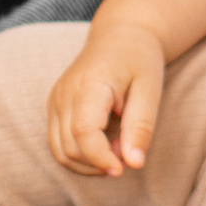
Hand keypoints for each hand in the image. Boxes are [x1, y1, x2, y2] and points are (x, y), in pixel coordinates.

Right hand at [48, 19, 165, 176]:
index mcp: (90, 84)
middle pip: (70, 146)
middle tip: (129, 154)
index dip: (101, 158)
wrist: (120, 35)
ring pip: (59, 151)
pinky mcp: (54, 107)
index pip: (84, 132)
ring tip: (117, 153)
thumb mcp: (150, 89)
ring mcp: (55, 100)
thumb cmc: (139, 60)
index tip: (123, 169)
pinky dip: (79, 157)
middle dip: (99, 163)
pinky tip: (103, 150)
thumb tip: (134, 164)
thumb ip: (141, 126)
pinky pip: (58, 144)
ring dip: (87, 165)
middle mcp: (65, 93)